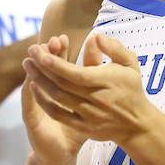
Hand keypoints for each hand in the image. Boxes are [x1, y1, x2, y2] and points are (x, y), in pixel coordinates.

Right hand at [19, 36, 88, 164]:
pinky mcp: (32, 121)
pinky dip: (29, 94)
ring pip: (34, 83)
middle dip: (48, 55)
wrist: (62, 152)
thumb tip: (97, 48)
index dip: (61, 51)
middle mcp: (46, 93)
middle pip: (46, 70)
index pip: (59, 64)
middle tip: (52, 41)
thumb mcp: (90, 99)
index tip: (63, 38)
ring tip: (37, 55)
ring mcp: (36, 106)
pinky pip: (29, 106)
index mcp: (60, 86)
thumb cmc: (79, 123)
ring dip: (35, 69)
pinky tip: (30, 84)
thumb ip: (94, 72)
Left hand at [25, 33, 158, 147]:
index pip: (78, 74)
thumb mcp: (130, 64)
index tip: (42, 52)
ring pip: (59, 98)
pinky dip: (44, 102)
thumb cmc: (131, 88)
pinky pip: (59, 115)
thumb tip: (95, 37)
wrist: (137, 125)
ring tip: (27, 65)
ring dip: (40, 81)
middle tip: (31, 50)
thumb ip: (114, 48)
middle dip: (43, 68)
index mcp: (108, 82)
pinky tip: (34, 88)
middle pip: (64, 85)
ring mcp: (89, 115)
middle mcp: (98, 100)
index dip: (58, 65)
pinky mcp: (83, 127)